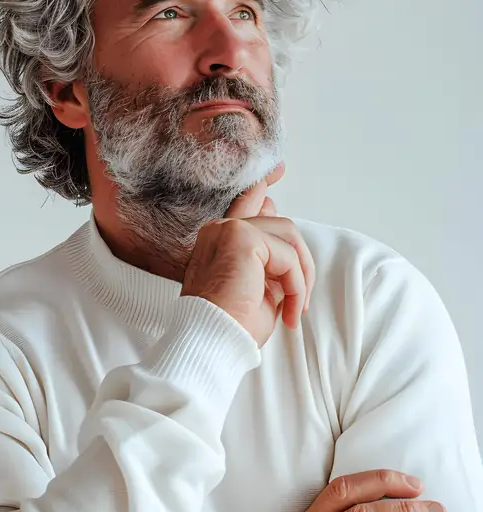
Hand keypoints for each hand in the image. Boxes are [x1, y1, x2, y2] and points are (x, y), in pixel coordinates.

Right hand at [181, 162, 315, 347]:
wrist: (211, 342)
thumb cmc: (231, 325)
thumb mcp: (259, 289)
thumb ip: (272, 262)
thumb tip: (291, 245)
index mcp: (219, 238)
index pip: (249, 202)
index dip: (264, 189)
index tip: (278, 169)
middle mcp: (220, 228)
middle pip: (280, 224)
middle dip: (300, 261)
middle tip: (299, 302)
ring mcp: (228, 229)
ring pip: (288, 236)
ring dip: (300, 276)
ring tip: (295, 308)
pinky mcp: (241, 238)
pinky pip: (287, 257)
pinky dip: (296, 286)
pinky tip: (289, 310)